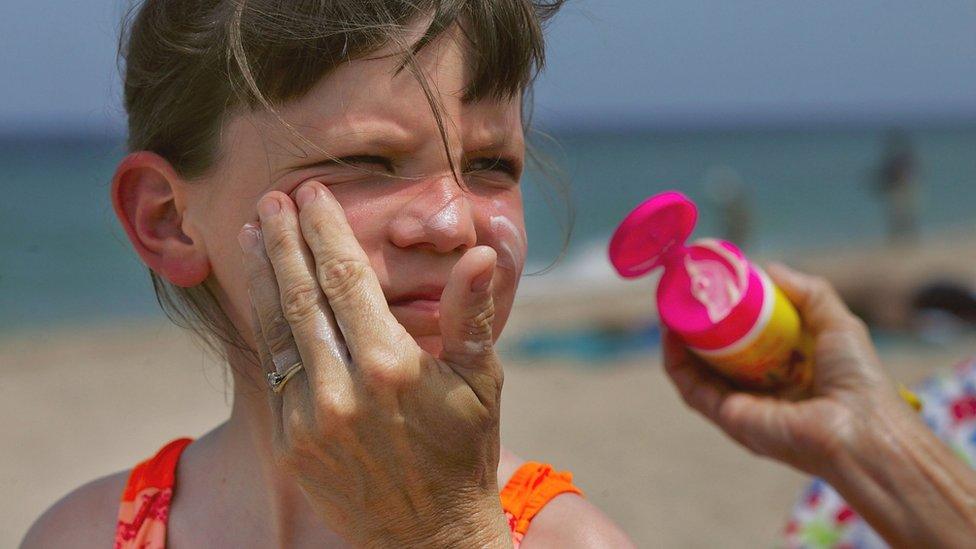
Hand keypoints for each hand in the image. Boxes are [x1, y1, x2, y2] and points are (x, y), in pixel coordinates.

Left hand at [238, 180, 510, 546]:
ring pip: (277, 331)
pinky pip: (275, 372)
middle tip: (272, 199)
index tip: (313, 196)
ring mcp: (308, 420)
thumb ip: (470, 314)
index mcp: (390, 366)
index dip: (326, 232)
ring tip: (254, 233)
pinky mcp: (289, 444)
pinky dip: (267, 328)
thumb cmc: (463, 450)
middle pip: (301, 296)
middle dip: (285, 241)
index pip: (347, 279)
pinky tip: (263, 298)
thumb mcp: (481, 381)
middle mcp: (341, 390)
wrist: (428, 534)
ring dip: (263, 277)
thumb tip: (476, 253)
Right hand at [663, 262, 912, 477]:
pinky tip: (671, 334)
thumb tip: (768, 269)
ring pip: (697, 372)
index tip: (713, 290)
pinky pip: (692, 389)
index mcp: (786, 375)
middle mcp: (760, 393)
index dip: (727, 318)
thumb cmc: (858, 380)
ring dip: (679, 342)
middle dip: (696, 327)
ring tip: (671, 308)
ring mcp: (741, 407)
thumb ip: (809, 294)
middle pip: (716, 357)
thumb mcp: (837, 323)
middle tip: (685, 296)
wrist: (861, 428)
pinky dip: (676, 363)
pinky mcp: (728, 418)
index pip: (746, 344)